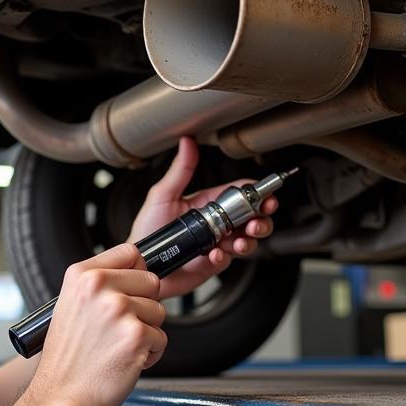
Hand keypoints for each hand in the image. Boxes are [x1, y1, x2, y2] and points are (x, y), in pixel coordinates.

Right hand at [28, 242, 165, 405]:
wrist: (62, 399)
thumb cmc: (68, 360)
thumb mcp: (70, 306)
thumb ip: (100, 284)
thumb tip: (137, 269)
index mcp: (81, 275)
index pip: (130, 253)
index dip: (135, 274)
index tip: (127, 291)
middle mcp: (99, 287)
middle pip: (151, 282)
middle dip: (143, 306)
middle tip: (118, 329)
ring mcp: (119, 310)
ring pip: (159, 311)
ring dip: (147, 332)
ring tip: (118, 346)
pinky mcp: (137, 335)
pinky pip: (161, 338)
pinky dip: (150, 353)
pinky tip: (125, 360)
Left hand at [127, 136, 277, 299]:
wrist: (140, 262)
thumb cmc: (148, 229)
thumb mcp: (163, 195)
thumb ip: (180, 170)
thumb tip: (187, 142)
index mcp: (207, 204)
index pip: (239, 195)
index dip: (256, 194)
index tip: (265, 195)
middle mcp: (216, 224)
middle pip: (252, 219)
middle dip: (261, 219)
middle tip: (257, 221)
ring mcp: (217, 244)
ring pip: (247, 240)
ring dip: (249, 240)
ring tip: (240, 240)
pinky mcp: (212, 264)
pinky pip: (228, 260)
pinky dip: (224, 257)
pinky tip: (215, 254)